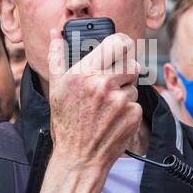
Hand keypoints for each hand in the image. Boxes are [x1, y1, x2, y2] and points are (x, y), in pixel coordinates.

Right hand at [38, 32, 142, 192]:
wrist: (79, 158)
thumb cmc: (66, 123)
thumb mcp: (56, 88)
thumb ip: (57, 56)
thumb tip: (55, 34)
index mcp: (84, 73)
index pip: (117, 42)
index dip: (122, 42)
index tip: (120, 46)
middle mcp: (103, 84)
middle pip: (131, 63)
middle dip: (124, 70)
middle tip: (112, 81)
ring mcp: (120, 100)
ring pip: (134, 84)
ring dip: (125, 91)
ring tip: (107, 106)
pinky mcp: (133, 115)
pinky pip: (136, 103)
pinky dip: (128, 109)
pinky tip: (113, 118)